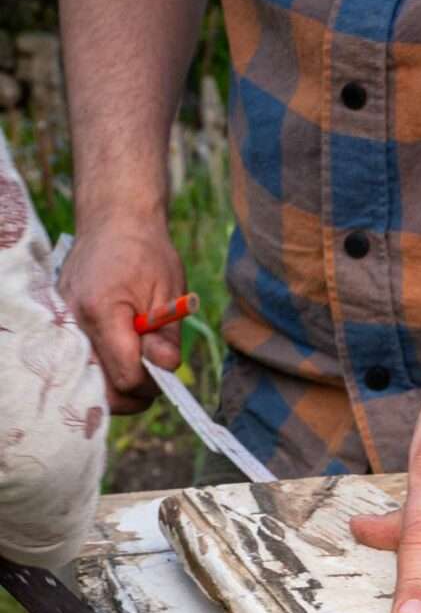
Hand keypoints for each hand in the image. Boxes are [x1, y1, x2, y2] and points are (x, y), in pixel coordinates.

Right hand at [59, 215, 185, 413]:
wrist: (113, 220)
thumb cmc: (146, 252)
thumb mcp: (169, 294)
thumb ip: (166, 339)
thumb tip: (165, 371)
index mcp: (102, 312)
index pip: (126, 378)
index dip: (151, 385)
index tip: (164, 370)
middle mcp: (73, 322)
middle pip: (103, 390)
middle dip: (134, 392)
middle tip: (153, 372)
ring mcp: (62, 324)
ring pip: (90, 381)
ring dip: (117, 382)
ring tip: (137, 357)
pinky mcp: (60, 324)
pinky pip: (81, 363)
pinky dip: (103, 368)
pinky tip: (120, 352)